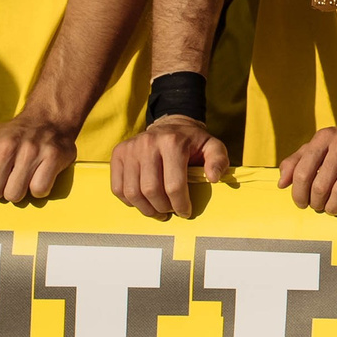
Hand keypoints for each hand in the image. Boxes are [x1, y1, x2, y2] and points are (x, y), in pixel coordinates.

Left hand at [0, 114, 76, 203]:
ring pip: (14, 196)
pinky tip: (37, 175)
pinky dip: (38, 188)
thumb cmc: (6, 137)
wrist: (47, 119)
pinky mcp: (53, 157)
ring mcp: (31, 151)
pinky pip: (39, 190)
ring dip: (18, 190)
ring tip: (21, 175)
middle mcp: (5, 146)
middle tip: (6, 175)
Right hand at [109, 116, 233, 219]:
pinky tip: (142, 202)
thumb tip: (213, 178)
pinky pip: (118, 187)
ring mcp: (130, 149)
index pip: (174, 185)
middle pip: (151, 190)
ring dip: (146, 208)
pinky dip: (129, 201)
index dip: (180, 204)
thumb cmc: (192, 141)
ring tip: (157, 211)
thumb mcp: (212, 146)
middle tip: (171, 212)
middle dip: (163, 208)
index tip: (185, 212)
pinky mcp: (118, 154)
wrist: (170, 124)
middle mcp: (148, 144)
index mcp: (173, 143)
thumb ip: (218, 160)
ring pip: (133, 192)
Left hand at [279, 121, 336, 214]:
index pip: (302, 171)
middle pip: (321, 185)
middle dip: (317, 203)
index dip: (298, 193)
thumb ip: (296, 162)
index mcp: (324, 137)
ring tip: (332, 208)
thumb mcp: (318, 147)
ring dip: (334, 206)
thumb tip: (281, 184)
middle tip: (318, 207)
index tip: (301, 203)